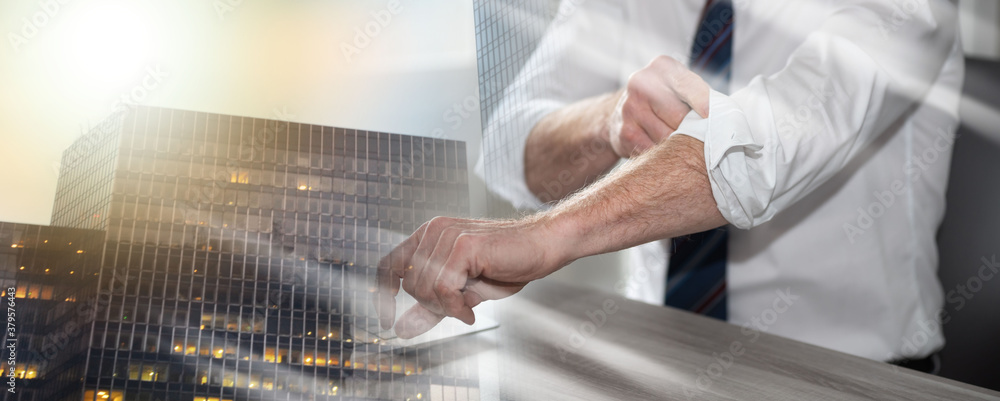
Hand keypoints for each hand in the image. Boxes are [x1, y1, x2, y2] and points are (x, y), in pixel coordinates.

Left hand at [375, 216, 566, 337]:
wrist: (542, 247)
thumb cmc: (507, 264)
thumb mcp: (462, 292)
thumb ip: (430, 307)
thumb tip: (401, 327)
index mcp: (429, 236)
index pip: (388, 263)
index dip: (382, 294)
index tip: (386, 319)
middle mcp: (434, 230)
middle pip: (409, 283)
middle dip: (432, 305)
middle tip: (458, 308)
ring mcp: (447, 235)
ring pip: (425, 287)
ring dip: (447, 307)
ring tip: (468, 306)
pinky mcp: (463, 245)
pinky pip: (445, 289)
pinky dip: (456, 308)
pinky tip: (471, 310)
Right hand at [607, 55, 710, 157]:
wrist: (624, 110)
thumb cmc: (664, 98)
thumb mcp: (681, 85)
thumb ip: (699, 94)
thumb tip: (721, 119)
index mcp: (662, 67)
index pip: (688, 85)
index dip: (702, 103)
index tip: (710, 117)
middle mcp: (641, 84)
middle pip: (679, 116)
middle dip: (692, 129)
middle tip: (699, 135)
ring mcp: (630, 109)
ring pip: (667, 136)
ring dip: (678, 144)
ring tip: (681, 140)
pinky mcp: (625, 133)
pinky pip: (654, 150)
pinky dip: (663, 153)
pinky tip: (664, 146)